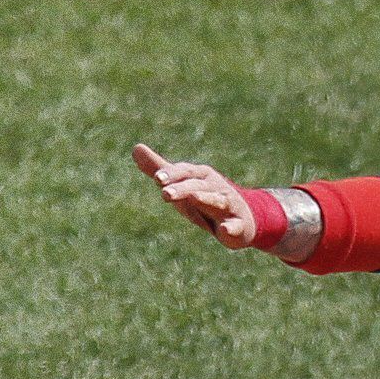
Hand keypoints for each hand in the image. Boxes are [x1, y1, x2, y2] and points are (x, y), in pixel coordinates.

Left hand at [132, 142, 257, 247]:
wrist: (243, 219)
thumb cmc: (205, 200)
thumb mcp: (182, 184)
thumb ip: (160, 169)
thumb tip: (135, 148)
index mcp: (201, 176)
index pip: (185, 172)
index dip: (172, 174)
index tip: (157, 178)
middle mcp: (216, 187)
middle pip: (197, 186)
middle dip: (183, 189)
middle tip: (165, 194)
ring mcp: (229, 205)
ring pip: (217, 201)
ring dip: (205, 199)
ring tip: (193, 198)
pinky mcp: (238, 225)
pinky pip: (234, 226)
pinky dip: (230, 228)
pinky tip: (224, 230)